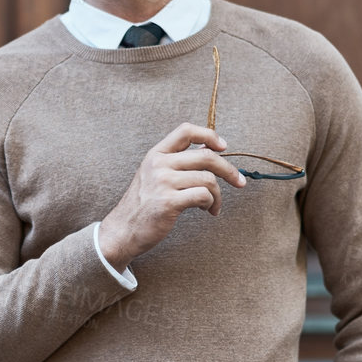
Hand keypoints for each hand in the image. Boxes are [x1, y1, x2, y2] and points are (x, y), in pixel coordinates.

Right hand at [97, 122, 246, 271]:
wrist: (123, 231)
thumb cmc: (143, 205)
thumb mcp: (154, 176)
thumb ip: (176, 163)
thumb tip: (210, 151)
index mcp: (156, 154)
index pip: (186, 131)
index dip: (209, 135)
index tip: (223, 147)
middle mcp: (159, 165)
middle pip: (206, 156)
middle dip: (228, 170)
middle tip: (239, 181)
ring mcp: (162, 183)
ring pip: (208, 179)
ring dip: (218, 195)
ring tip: (212, 206)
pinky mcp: (168, 202)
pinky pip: (203, 196)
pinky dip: (212, 204)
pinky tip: (207, 210)